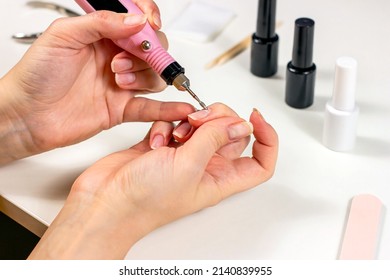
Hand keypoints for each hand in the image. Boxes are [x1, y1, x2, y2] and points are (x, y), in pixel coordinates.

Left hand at [0, 5, 193, 161]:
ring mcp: (120, 84)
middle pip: (152, 49)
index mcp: (101, 35)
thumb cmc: (36, 75)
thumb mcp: (63, 36)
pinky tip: (180, 107)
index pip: (137, 21)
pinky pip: (150, 107)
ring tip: (118, 79)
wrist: (27, 116)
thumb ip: (101, 23)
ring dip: (144, 75)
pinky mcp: (122, 108)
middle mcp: (115, 57)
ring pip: (154, 76)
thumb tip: (137, 20)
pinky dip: (167, 109)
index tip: (150, 24)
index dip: (149, 19)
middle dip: (146, 52)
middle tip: (122, 58)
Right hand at [29, 103, 277, 258]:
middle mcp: (205, 167)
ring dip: (188, 122)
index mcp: (220, 179)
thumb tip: (240, 122)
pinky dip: (167, 123)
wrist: (106, 202)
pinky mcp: (164, 145)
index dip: (266, 139)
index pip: (260, 162)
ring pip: (201, 124)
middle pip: (230, 133)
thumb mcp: (188, 166)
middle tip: (199, 120)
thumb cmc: (144, 200)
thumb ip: (215, 139)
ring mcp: (184, 155)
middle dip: (217, 118)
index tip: (256, 118)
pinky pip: (175, 123)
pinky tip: (156, 138)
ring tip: (173, 135)